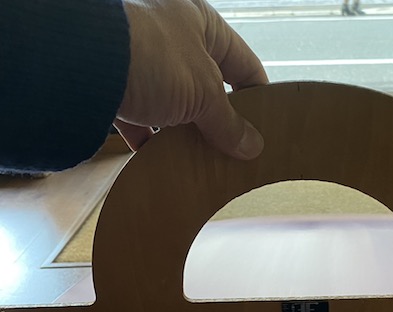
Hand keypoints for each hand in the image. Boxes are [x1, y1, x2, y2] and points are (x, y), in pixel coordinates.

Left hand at [115, 0, 267, 158]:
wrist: (77, 60)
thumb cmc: (151, 56)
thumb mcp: (203, 92)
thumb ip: (229, 122)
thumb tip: (253, 148)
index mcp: (200, 23)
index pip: (243, 62)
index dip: (258, 95)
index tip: (267, 127)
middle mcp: (170, 36)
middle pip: (208, 86)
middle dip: (220, 119)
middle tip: (235, 150)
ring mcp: (140, 61)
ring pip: (174, 104)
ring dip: (186, 132)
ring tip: (201, 160)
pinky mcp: (115, 86)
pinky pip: (141, 117)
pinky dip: (152, 140)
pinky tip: (163, 159)